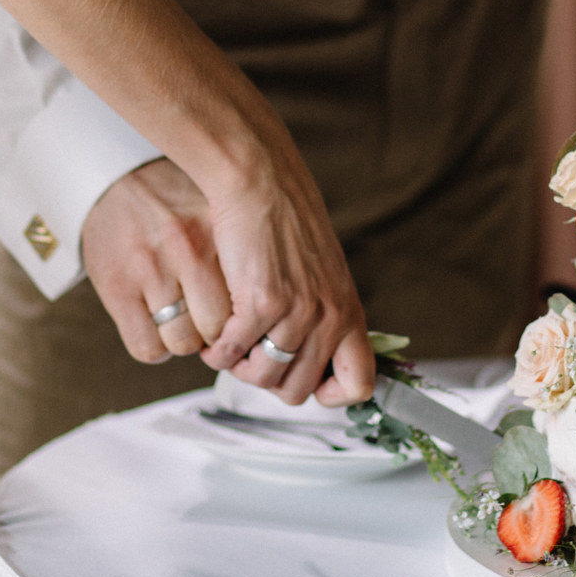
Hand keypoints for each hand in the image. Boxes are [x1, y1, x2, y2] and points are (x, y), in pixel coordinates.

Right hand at [83, 160, 232, 361]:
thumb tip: (265, 310)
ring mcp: (151, 269)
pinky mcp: (117, 287)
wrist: (113, 177)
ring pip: (183, 343)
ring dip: (182, 340)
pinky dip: (153, 347)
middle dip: (213, 334)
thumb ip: (238, 253)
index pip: (250, 301)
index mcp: (219, 230)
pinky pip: (147, 348)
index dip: (243, 317)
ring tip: (176, 319)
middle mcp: (189, 248)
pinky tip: (153, 326)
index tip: (235, 314)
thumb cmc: (173, 203)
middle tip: (202, 318)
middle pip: (219, 328)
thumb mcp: (215, 213)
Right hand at [191, 123, 376, 407]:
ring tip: (230, 344)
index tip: (305, 381)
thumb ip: (320, 312)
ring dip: (239, 368)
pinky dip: (217, 350)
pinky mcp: (262, 302)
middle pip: (296, 392)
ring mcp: (297, 313)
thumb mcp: (320, 271)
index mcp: (347, 311)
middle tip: (250, 356)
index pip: (359, 384)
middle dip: (267, 381)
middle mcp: (329, 318)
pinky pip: (231, 354)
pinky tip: (216, 333)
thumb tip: (302, 354)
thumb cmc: (284, 220)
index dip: (331, 395)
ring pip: (262, 379)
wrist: (261, 180)